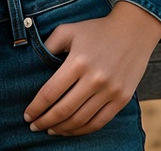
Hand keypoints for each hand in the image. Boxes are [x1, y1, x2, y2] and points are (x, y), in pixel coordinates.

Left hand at [24, 0, 160, 135]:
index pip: (51, 92)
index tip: (27, 115)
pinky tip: (71, 130)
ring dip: (62, 129)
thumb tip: (32, 64)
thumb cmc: (96, 30)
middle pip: (64, 110)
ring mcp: (110, 91)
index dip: (36, 107)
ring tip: (50, 130)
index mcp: (78, 61)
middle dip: (45, 121)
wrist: (133, 31)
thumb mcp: (69, 30)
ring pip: (81, 120)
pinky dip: (83, 130)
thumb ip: (49, 45)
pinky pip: (99, 122)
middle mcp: (94, 79)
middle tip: (34, 126)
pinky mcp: (122, 99)